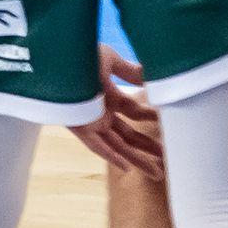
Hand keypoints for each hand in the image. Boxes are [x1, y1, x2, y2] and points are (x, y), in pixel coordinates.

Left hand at [66, 50, 166, 178]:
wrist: (57, 58)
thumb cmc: (79, 54)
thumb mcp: (109, 60)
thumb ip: (130, 71)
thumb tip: (151, 76)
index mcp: (108, 95)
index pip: (134, 111)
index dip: (151, 117)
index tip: (170, 122)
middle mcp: (101, 112)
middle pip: (129, 135)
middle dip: (148, 147)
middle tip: (167, 159)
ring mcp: (91, 121)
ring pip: (118, 146)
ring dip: (137, 159)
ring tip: (157, 173)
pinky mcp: (79, 127)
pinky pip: (97, 146)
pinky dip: (111, 157)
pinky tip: (127, 168)